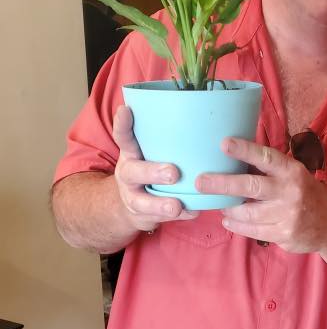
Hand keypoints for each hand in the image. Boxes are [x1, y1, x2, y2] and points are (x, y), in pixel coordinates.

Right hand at [112, 105, 196, 230]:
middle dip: (152, 172)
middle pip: (134, 172)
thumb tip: (201, 110)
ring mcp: (134, 197)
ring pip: (144, 202)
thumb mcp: (148, 151)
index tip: (126, 110)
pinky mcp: (145, 216)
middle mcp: (129, 174)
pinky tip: (194, 212)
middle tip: (172, 173)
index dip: (123, 124)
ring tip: (176, 206)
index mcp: (131, 154)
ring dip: (162, 204)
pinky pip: (163, 219)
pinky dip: (180, 216)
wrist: (128, 206)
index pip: (123, 136)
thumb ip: (163, 138)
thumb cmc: (149, 169)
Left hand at [196, 138, 326, 252]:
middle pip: (251, 187)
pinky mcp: (284, 235)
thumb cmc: (306, 194)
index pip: (266, 158)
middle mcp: (290, 192)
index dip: (244, 150)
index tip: (223, 143)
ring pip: (247, 213)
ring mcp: (287, 216)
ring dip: (228, 208)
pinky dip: (236, 225)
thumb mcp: (294, 175)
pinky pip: (252, 231)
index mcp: (292, 171)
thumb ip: (269, 169)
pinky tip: (229, 220)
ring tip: (219, 204)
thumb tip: (232, 157)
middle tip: (201, 182)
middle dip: (222, 184)